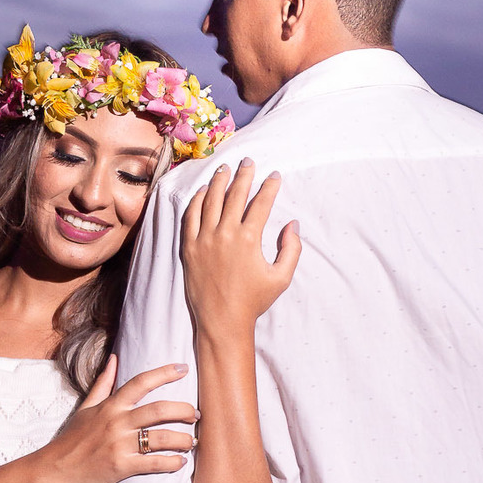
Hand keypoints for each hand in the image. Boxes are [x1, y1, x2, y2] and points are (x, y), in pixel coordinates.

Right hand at [44, 355, 197, 482]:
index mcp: (110, 406)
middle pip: (159, 410)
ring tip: (192, 442)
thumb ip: (103, 383)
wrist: (54, 470)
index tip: (183, 369)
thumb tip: (114, 358)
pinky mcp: (121, 467)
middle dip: (184, 410)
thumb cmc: (71, 440)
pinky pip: (154, 463)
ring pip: (161, 438)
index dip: (164, 373)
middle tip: (196, 414)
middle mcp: (117, 422)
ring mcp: (119, 445)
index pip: (141, 382)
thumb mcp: (85, 407)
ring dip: (183, 439)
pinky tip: (180, 462)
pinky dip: (172, 463)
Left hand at [180, 156, 300, 336]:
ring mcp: (204, 239)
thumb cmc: (253, 301)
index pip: (261, 203)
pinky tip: (204, 191)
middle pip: (236, 194)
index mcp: (249, 239)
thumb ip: (291, 249)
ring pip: (211, 200)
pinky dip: (198, 200)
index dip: (270, 186)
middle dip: (244, 174)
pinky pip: (191, 216)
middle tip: (248, 161)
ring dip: (219, 181)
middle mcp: (225, 234)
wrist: (222, 321)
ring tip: (225, 168)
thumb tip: (292, 224)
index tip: (275, 175)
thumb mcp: (281, 278)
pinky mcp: (189, 247)